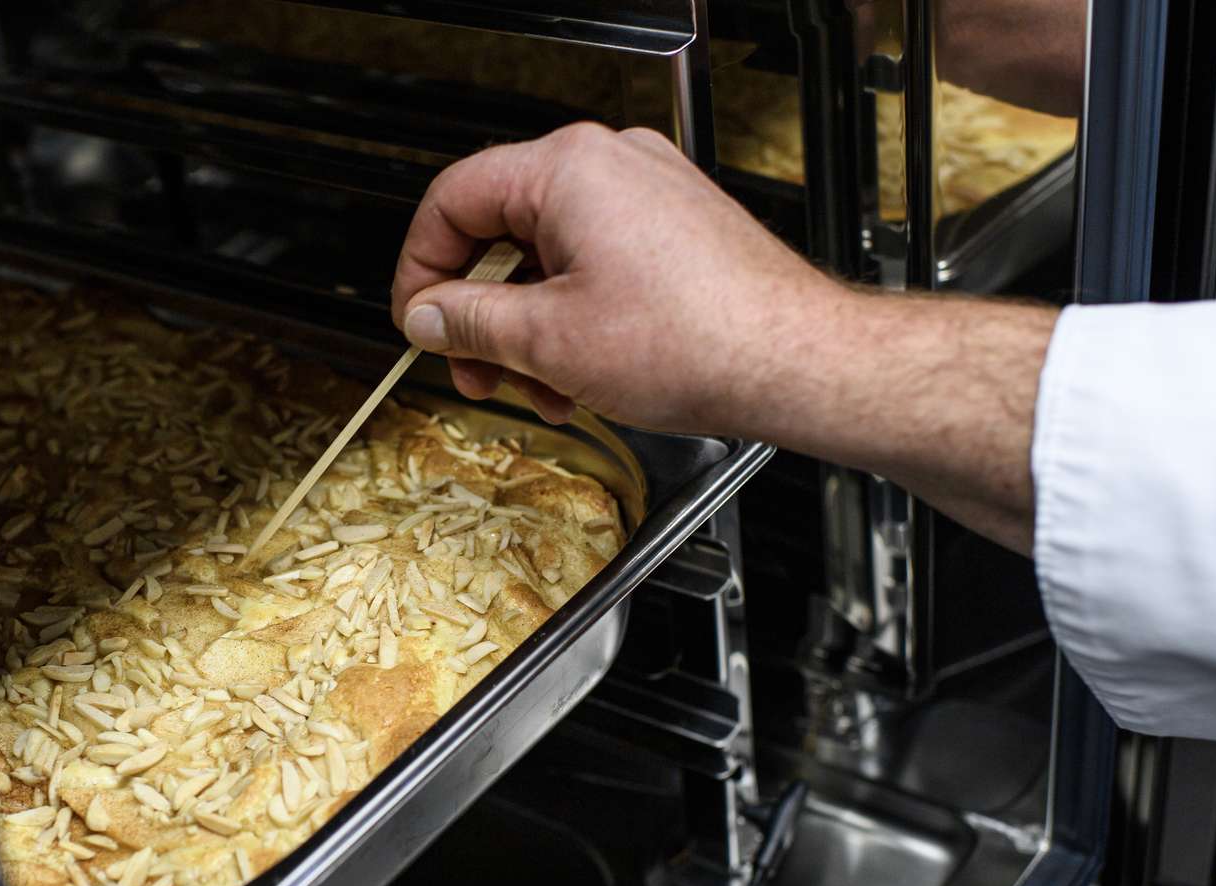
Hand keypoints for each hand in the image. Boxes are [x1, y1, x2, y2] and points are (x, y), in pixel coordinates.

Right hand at [390, 122, 848, 434]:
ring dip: (530, 328)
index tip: (419, 321)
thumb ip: (469, 321)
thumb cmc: (698, 340)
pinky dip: (575, 318)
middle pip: (503, 230)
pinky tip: (579, 376)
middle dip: (482, 313)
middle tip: (474, 368)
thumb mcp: (548, 340)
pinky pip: (597, 264)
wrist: (796, 362)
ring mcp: (649, 194)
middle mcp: (611, 165)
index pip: (454, 200)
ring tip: (538, 389)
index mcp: (568, 169)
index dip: (421, 268)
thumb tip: (428, 316)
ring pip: (550, 256)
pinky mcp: (675, 230)